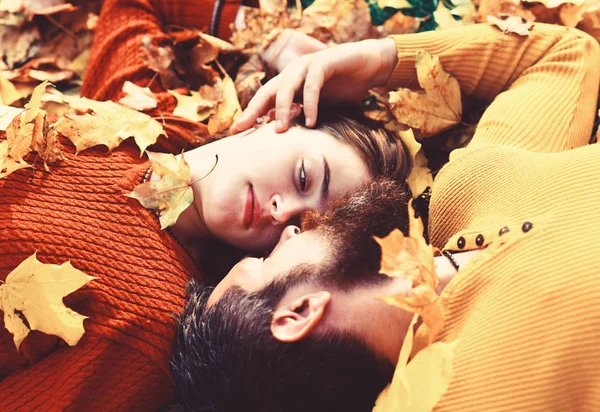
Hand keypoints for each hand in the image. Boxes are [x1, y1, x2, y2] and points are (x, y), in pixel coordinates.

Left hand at [231, 37, 397, 133]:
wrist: (370, 67)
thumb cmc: (345, 88)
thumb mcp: (319, 107)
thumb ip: (300, 115)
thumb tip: (278, 130)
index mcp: (290, 83)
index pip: (264, 99)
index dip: (251, 114)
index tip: (237, 132)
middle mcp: (294, 72)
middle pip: (268, 92)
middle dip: (254, 110)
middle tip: (244, 128)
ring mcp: (307, 65)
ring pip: (287, 87)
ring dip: (282, 109)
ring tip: (281, 130)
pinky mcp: (324, 62)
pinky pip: (312, 85)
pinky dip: (310, 104)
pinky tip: (311, 122)